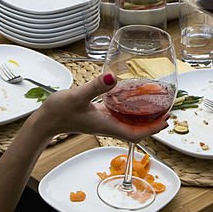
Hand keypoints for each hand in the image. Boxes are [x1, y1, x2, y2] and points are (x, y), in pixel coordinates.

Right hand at [32, 74, 169, 140]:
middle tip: (167, 109)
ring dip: (143, 117)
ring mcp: (104, 121)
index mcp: (107, 125)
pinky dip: (130, 110)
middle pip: (136, 129)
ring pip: (129, 122)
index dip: (153, 129)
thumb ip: (95, 87)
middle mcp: (108, 125)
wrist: (45, 120)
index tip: (166, 120)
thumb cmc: (58, 112)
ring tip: (156, 104)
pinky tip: (132, 98)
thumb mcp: (78, 96)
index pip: (135, 134)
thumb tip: (113, 77)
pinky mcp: (99, 114)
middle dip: (153, 122)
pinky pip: (120, 115)